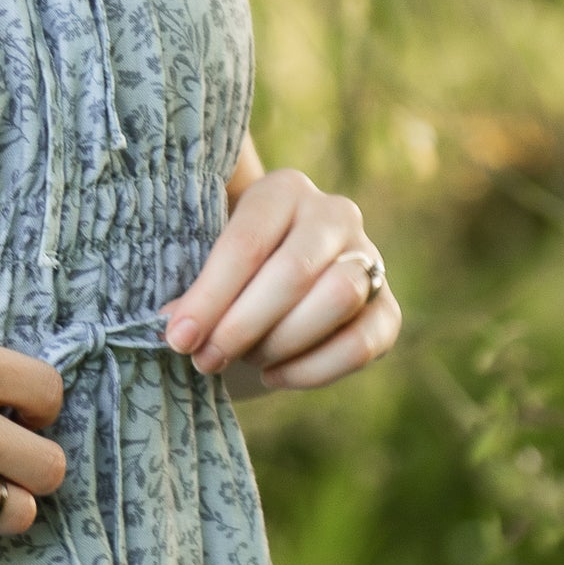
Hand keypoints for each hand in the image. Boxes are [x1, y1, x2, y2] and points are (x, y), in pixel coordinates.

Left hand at [159, 168, 399, 389]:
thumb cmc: (229, 278)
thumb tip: (177, 326)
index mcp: (283, 190)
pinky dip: (312, 369)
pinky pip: (360, 343)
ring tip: (244, 358)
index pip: (248, 241)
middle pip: (295, 271)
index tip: (179, 336)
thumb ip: (195, 290)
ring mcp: (369, 258)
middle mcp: (334, 214)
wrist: (271, 294)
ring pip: (338, 297)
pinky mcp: (387, 310)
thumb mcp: (206, 269)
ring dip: (281, 341)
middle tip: (206, 358)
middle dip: (243, 324)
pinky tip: (273, 374)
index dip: (211, 295)